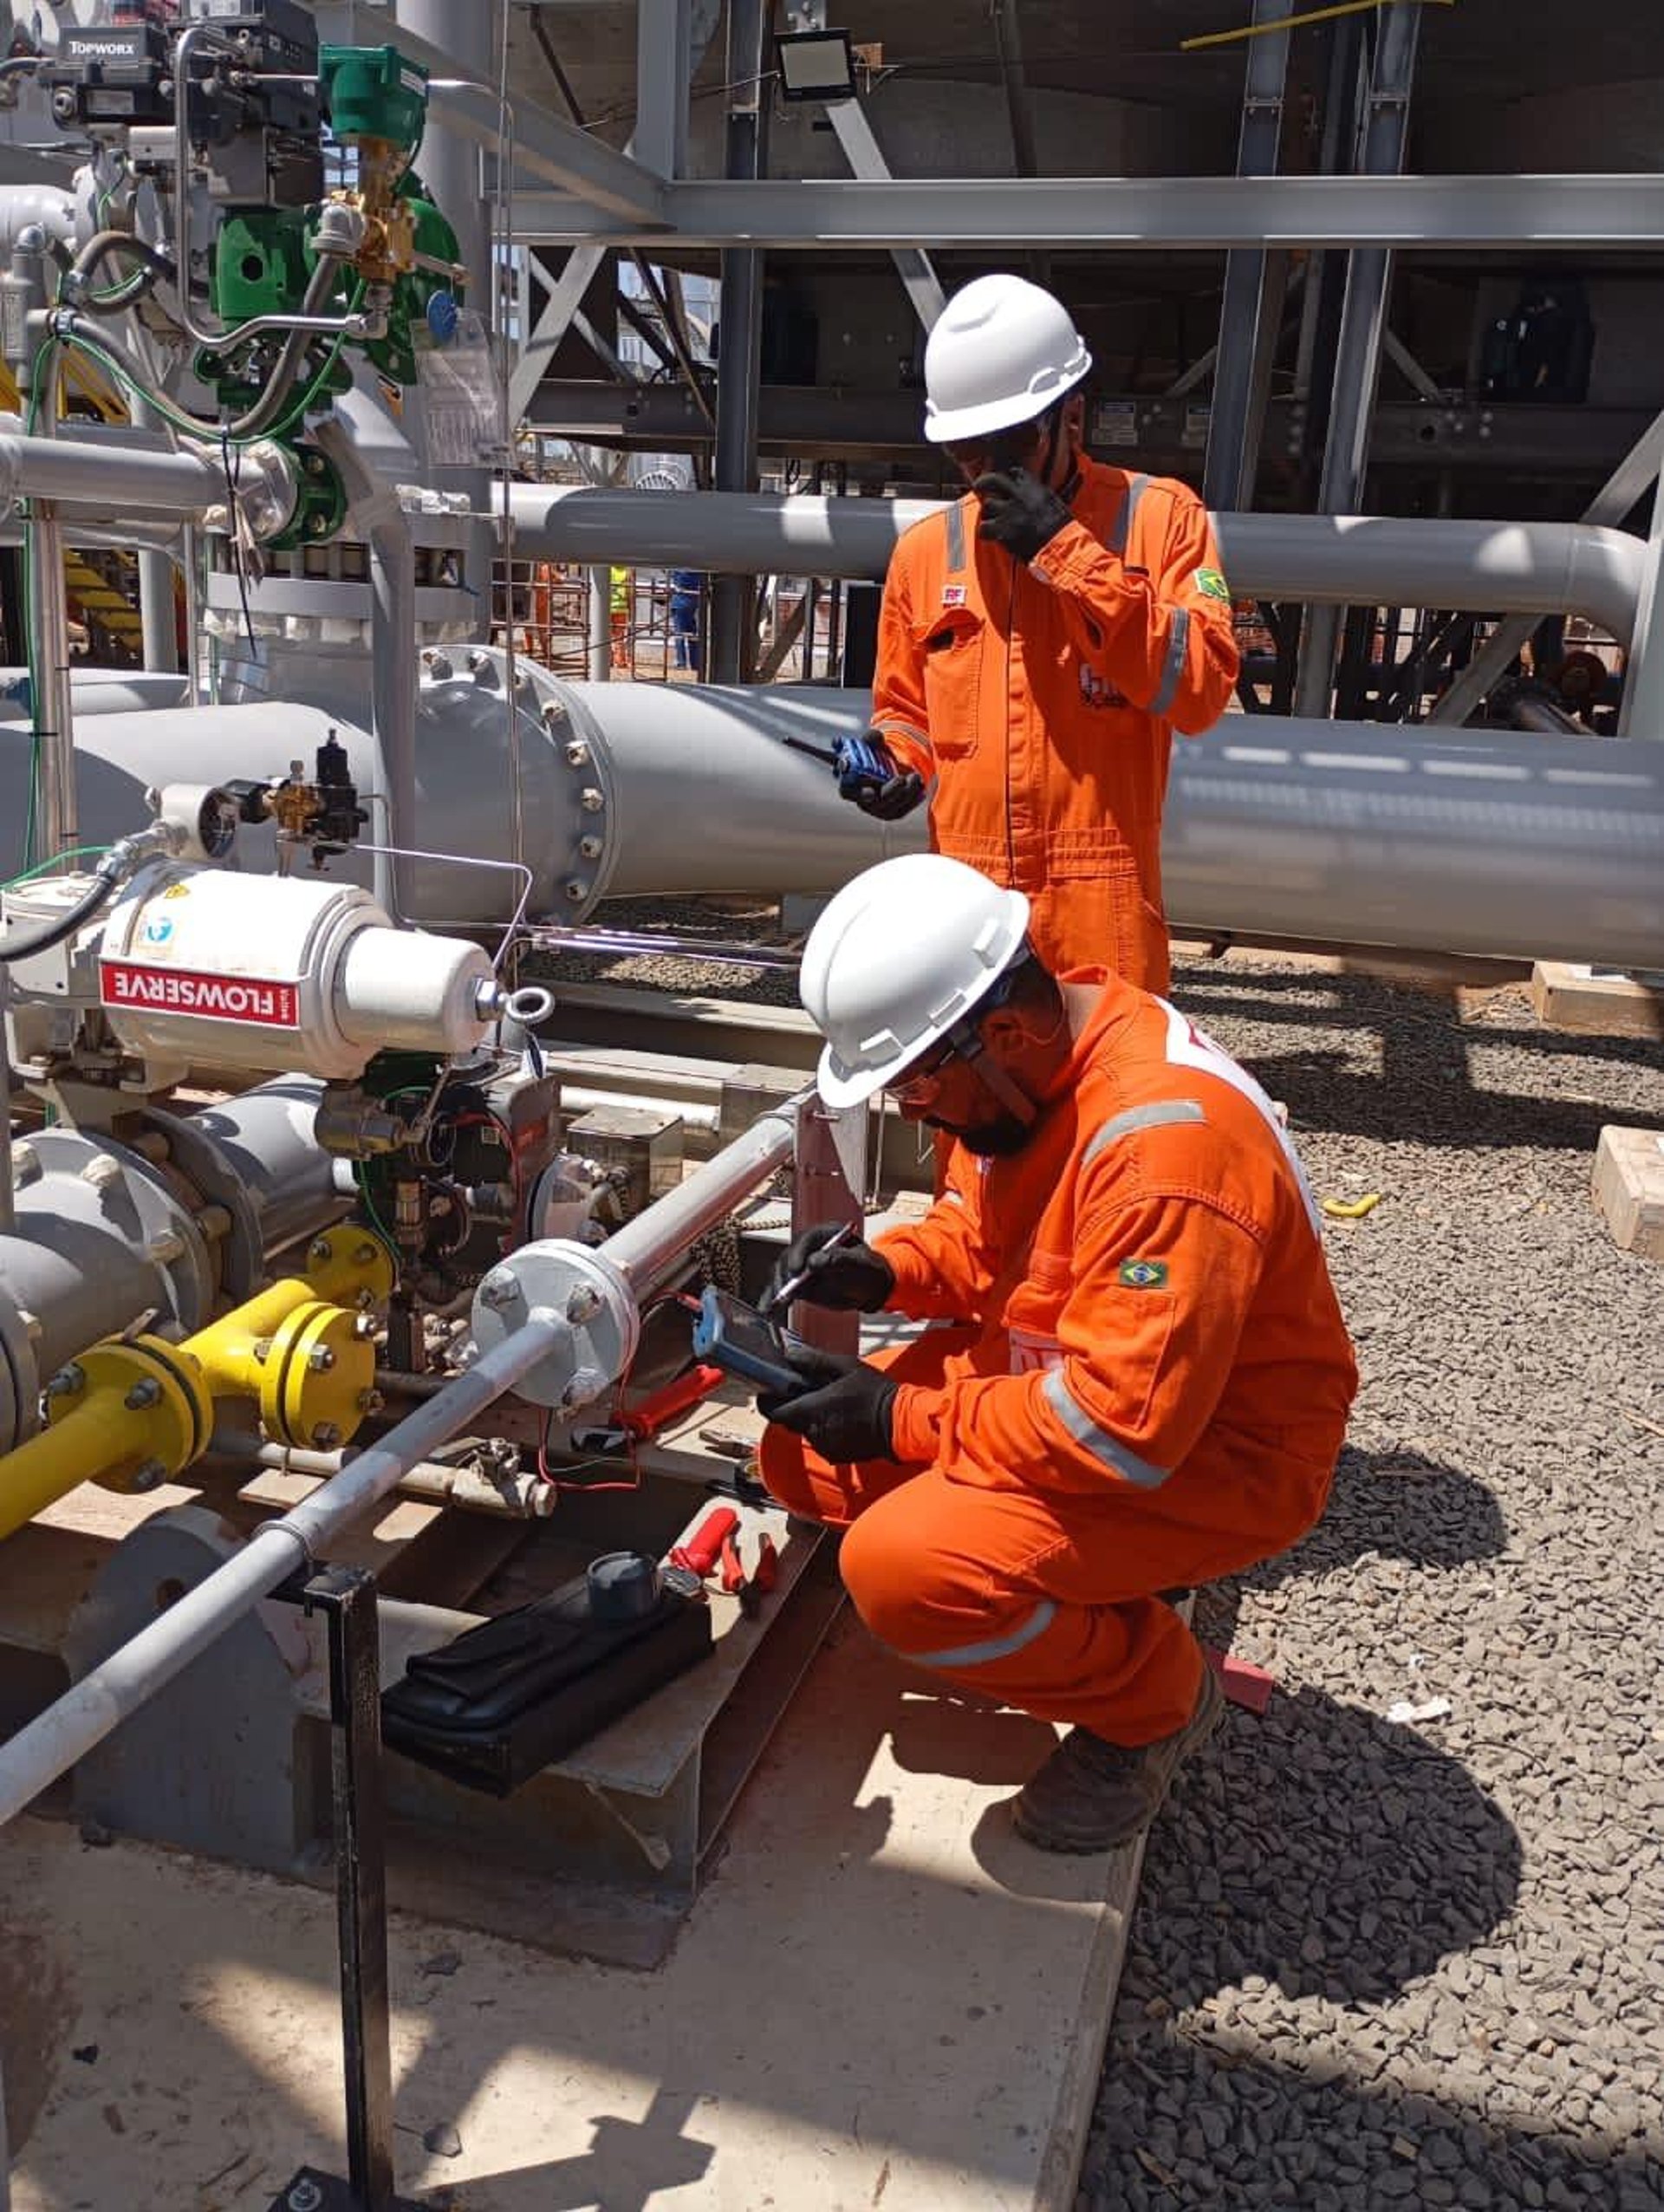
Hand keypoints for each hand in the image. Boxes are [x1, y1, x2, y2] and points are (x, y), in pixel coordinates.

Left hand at [758, 1347, 899, 1462]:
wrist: (901, 1424)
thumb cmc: (874, 1393)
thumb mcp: (845, 1367)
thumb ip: (813, 1361)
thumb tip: (789, 1354)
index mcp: (812, 1410)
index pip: (774, 1412)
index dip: (767, 1401)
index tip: (767, 1391)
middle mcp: (814, 1432)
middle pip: (790, 1420)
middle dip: (794, 1405)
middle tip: (807, 1389)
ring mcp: (825, 1446)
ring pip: (806, 1430)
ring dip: (811, 1417)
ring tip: (830, 1401)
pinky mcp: (837, 1455)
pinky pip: (821, 1439)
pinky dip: (825, 1428)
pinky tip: (842, 1417)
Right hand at [765, 1223, 894, 1313]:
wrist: (869, 1287)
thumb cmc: (868, 1270)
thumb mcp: (861, 1264)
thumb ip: (839, 1260)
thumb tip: (814, 1262)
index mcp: (826, 1234)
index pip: (807, 1240)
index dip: (799, 1253)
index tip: (797, 1269)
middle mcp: (808, 1248)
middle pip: (788, 1257)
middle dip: (784, 1274)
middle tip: (784, 1290)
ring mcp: (800, 1265)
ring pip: (781, 1274)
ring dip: (776, 1288)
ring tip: (774, 1304)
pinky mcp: (796, 1282)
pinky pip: (782, 1289)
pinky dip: (773, 1299)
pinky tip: (767, 1310)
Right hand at [834, 731, 926, 822]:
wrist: (888, 764)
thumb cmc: (875, 753)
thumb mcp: (872, 742)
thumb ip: (871, 738)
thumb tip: (876, 736)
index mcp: (850, 783)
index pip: (847, 792)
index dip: (858, 793)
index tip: (871, 792)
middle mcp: (861, 800)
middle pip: (875, 803)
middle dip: (890, 791)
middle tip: (901, 779)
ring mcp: (876, 809)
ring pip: (891, 807)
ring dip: (905, 794)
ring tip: (916, 777)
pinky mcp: (890, 813)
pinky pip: (902, 811)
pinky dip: (912, 801)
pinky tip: (921, 788)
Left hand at [973, 466, 1071, 562]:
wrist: (1060, 546)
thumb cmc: (1060, 529)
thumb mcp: (1054, 502)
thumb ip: (1039, 494)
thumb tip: (1032, 492)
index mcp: (1034, 488)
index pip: (1015, 473)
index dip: (1007, 477)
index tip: (1004, 482)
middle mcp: (1020, 495)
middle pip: (994, 480)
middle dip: (984, 481)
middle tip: (978, 485)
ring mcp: (1010, 511)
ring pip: (987, 504)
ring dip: (987, 514)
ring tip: (992, 522)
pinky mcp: (1003, 529)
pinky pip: (984, 527)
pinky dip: (985, 532)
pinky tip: (990, 536)